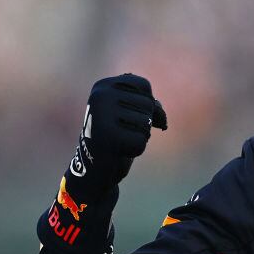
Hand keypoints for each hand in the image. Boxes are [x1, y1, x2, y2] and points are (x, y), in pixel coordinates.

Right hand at [69, 74, 167, 192]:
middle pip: (148, 104)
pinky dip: (136, 149)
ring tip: (119, 140)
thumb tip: (160, 116)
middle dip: (143, 122)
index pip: (143, 85)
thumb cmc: (116, 136)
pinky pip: (141, 141)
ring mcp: (102, 116)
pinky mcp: (108, 137)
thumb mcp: (129, 112)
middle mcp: (100, 97)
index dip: (146, 103)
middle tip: (121, 131)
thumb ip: (148, 104)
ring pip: (146, 123)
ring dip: (140, 136)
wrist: (93, 168)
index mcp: (103, 87)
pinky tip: (118, 151)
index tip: (129, 114)